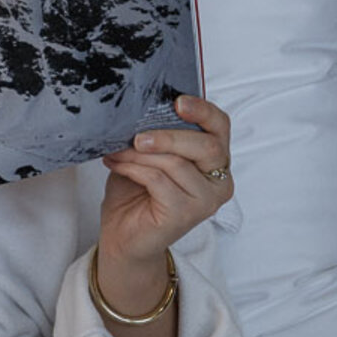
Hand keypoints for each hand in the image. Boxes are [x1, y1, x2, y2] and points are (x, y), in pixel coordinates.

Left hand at [96, 95, 233, 314]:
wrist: (123, 235)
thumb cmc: (137, 192)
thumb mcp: (147, 155)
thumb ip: (155, 135)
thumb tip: (140, 110)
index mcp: (215, 160)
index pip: (221, 128)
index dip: (203, 111)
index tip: (178, 101)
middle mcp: (219, 181)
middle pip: (206, 146)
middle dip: (168, 135)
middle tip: (136, 135)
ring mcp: (206, 200)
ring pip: (176, 163)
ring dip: (139, 154)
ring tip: (116, 151)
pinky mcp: (186, 214)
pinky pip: (159, 180)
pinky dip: (133, 169)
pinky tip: (116, 165)